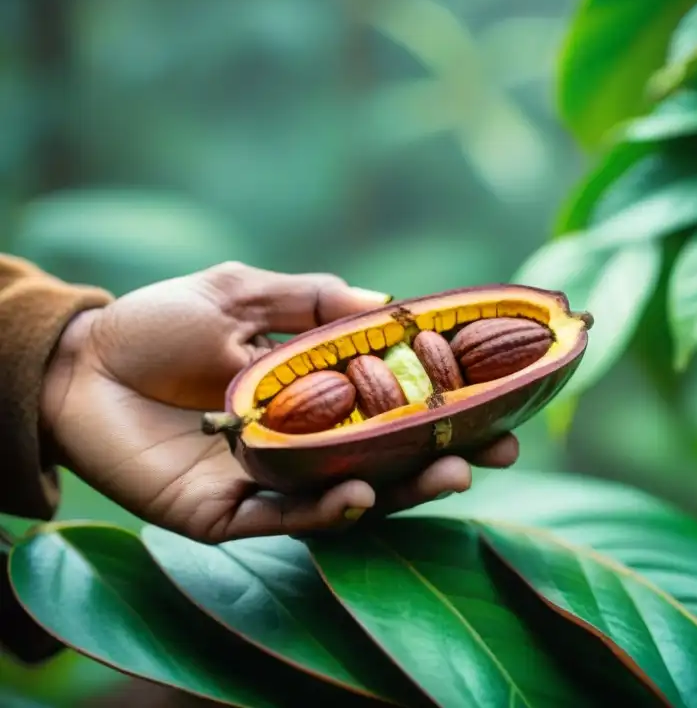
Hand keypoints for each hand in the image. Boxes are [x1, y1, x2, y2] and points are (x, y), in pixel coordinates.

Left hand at [39, 262, 518, 542]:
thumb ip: (313, 299)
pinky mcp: (226, 515)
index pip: (394, 406)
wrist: (79, 361)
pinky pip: (286, 521)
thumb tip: (391, 304)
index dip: (446, 406)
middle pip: (388, 461)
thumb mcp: (244, 292)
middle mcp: (303, 444)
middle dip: (444, 459)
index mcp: (313, 394)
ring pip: (350, 498)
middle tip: (495, 454)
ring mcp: (268, 482)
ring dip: (403, 492)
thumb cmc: (159, 322)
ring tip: (449, 475)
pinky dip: (328, 513)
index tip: (499, 400)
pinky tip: (362, 497)